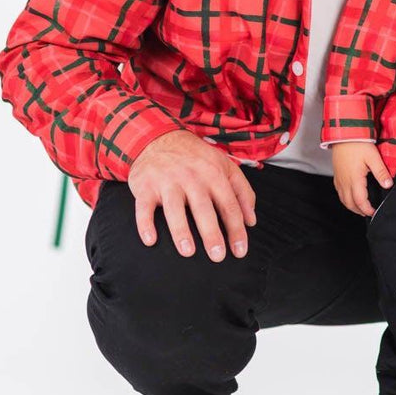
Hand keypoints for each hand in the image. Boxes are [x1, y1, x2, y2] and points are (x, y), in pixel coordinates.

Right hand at [127, 129, 256, 260]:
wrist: (157, 138)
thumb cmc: (195, 158)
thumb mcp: (224, 166)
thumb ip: (242, 191)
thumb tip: (251, 221)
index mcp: (214, 174)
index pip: (229, 205)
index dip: (236, 229)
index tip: (239, 251)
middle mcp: (191, 177)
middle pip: (203, 208)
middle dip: (211, 233)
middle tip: (217, 256)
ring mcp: (167, 181)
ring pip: (174, 208)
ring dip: (181, 230)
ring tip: (188, 251)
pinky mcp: (145, 186)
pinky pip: (144, 207)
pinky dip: (145, 223)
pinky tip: (150, 240)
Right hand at [332, 142, 392, 216]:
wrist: (344, 134)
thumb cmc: (358, 144)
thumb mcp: (373, 157)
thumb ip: (381, 172)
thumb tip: (388, 185)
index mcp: (354, 179)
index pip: (360, 201)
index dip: (367, 209)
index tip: (374, 212)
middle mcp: (344, 181)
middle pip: (349, 203)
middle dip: (359, 211)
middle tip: (368, 213)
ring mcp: (339, 178)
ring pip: (343, 199)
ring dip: (351, 206)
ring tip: (360, 208)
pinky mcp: (336, 174)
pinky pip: (339, 192)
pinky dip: (345, 198)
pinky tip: (351, 196)